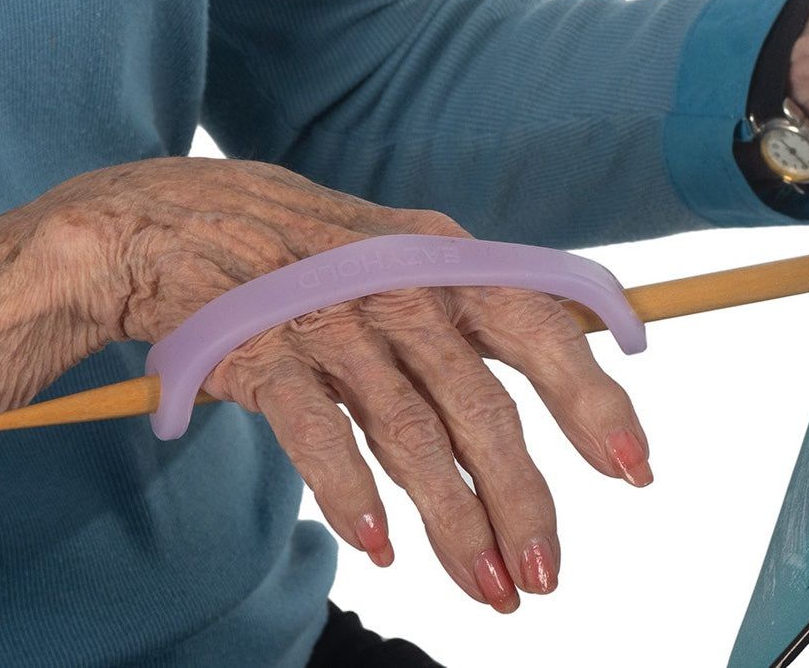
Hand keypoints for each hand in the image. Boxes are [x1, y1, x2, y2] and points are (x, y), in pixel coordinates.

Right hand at [0, 158, 648, 612]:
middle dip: (524, 490)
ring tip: (488, 590)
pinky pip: (317, 430)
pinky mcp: (261, 347)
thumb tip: (574, 354)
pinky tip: (378, 546)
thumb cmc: (307, 249)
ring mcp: (329, 312)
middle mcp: (399, 281)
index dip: (592, 397)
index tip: (636, 470)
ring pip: (409, 428)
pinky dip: (350, 492)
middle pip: (482, 394)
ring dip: (452, 519)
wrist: (172, 218)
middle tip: (547, 576)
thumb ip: (472, 303)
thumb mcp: (402, 252)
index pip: (541, 322)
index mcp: (443, 254)